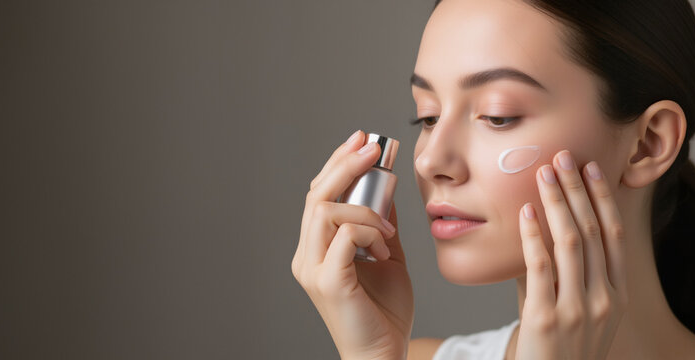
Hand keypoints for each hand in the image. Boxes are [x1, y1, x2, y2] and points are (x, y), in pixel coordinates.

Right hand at [292, 130, 413, 359]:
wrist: (385, 352)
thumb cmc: (385, 310)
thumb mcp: (387, 255)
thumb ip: (381, 224)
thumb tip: (386, 188)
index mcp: (316, 248)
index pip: (319, 195)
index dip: (337, 163)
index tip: (362, 140)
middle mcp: (307, 255)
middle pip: (316, 195)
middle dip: (345, 164)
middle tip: (372, 147)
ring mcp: (312, 269)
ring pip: (326, 211)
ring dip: (363, 209)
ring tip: (387, 229)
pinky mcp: (327, 281)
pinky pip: (343, 236)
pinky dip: (367, 231)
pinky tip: (383, 247)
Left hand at [515, 150, 627, 359]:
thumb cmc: (559, 348)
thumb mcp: (576, 310)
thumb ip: (563, 272)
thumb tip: (542, 226)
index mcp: (617, 296)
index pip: (615, 236)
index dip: (603, 199)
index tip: (592, 168)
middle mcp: (604, 300)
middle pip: (594, 231)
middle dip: (578, 189)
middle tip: (564, 157)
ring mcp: (577, 310)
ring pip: (571, 242)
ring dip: (557, 201)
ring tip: (543, 173)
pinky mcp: (545, 318)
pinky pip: (540, 266)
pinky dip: (534, 234)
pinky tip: (526, 211)